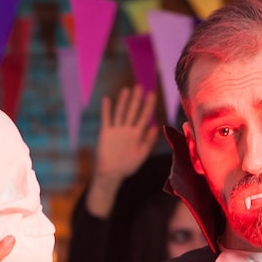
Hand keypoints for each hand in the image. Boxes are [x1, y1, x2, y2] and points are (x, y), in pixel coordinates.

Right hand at [84, 86, 158, 216]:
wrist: (111, 174)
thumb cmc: (127, 167)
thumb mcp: (141, 155)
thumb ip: (148, 141)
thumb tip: (155, 126)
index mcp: (137, 135)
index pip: (144, 117)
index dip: (148, 106)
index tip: (153, 94)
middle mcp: (127, 130)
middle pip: (132, 112)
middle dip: (136, 99)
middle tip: (140, 86)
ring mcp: (116, 131)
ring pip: (120, 113)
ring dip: (123, 102)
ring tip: (126, 90)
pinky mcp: (105, 133)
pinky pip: (106, 119)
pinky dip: (107, 110)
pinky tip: (107, 99)